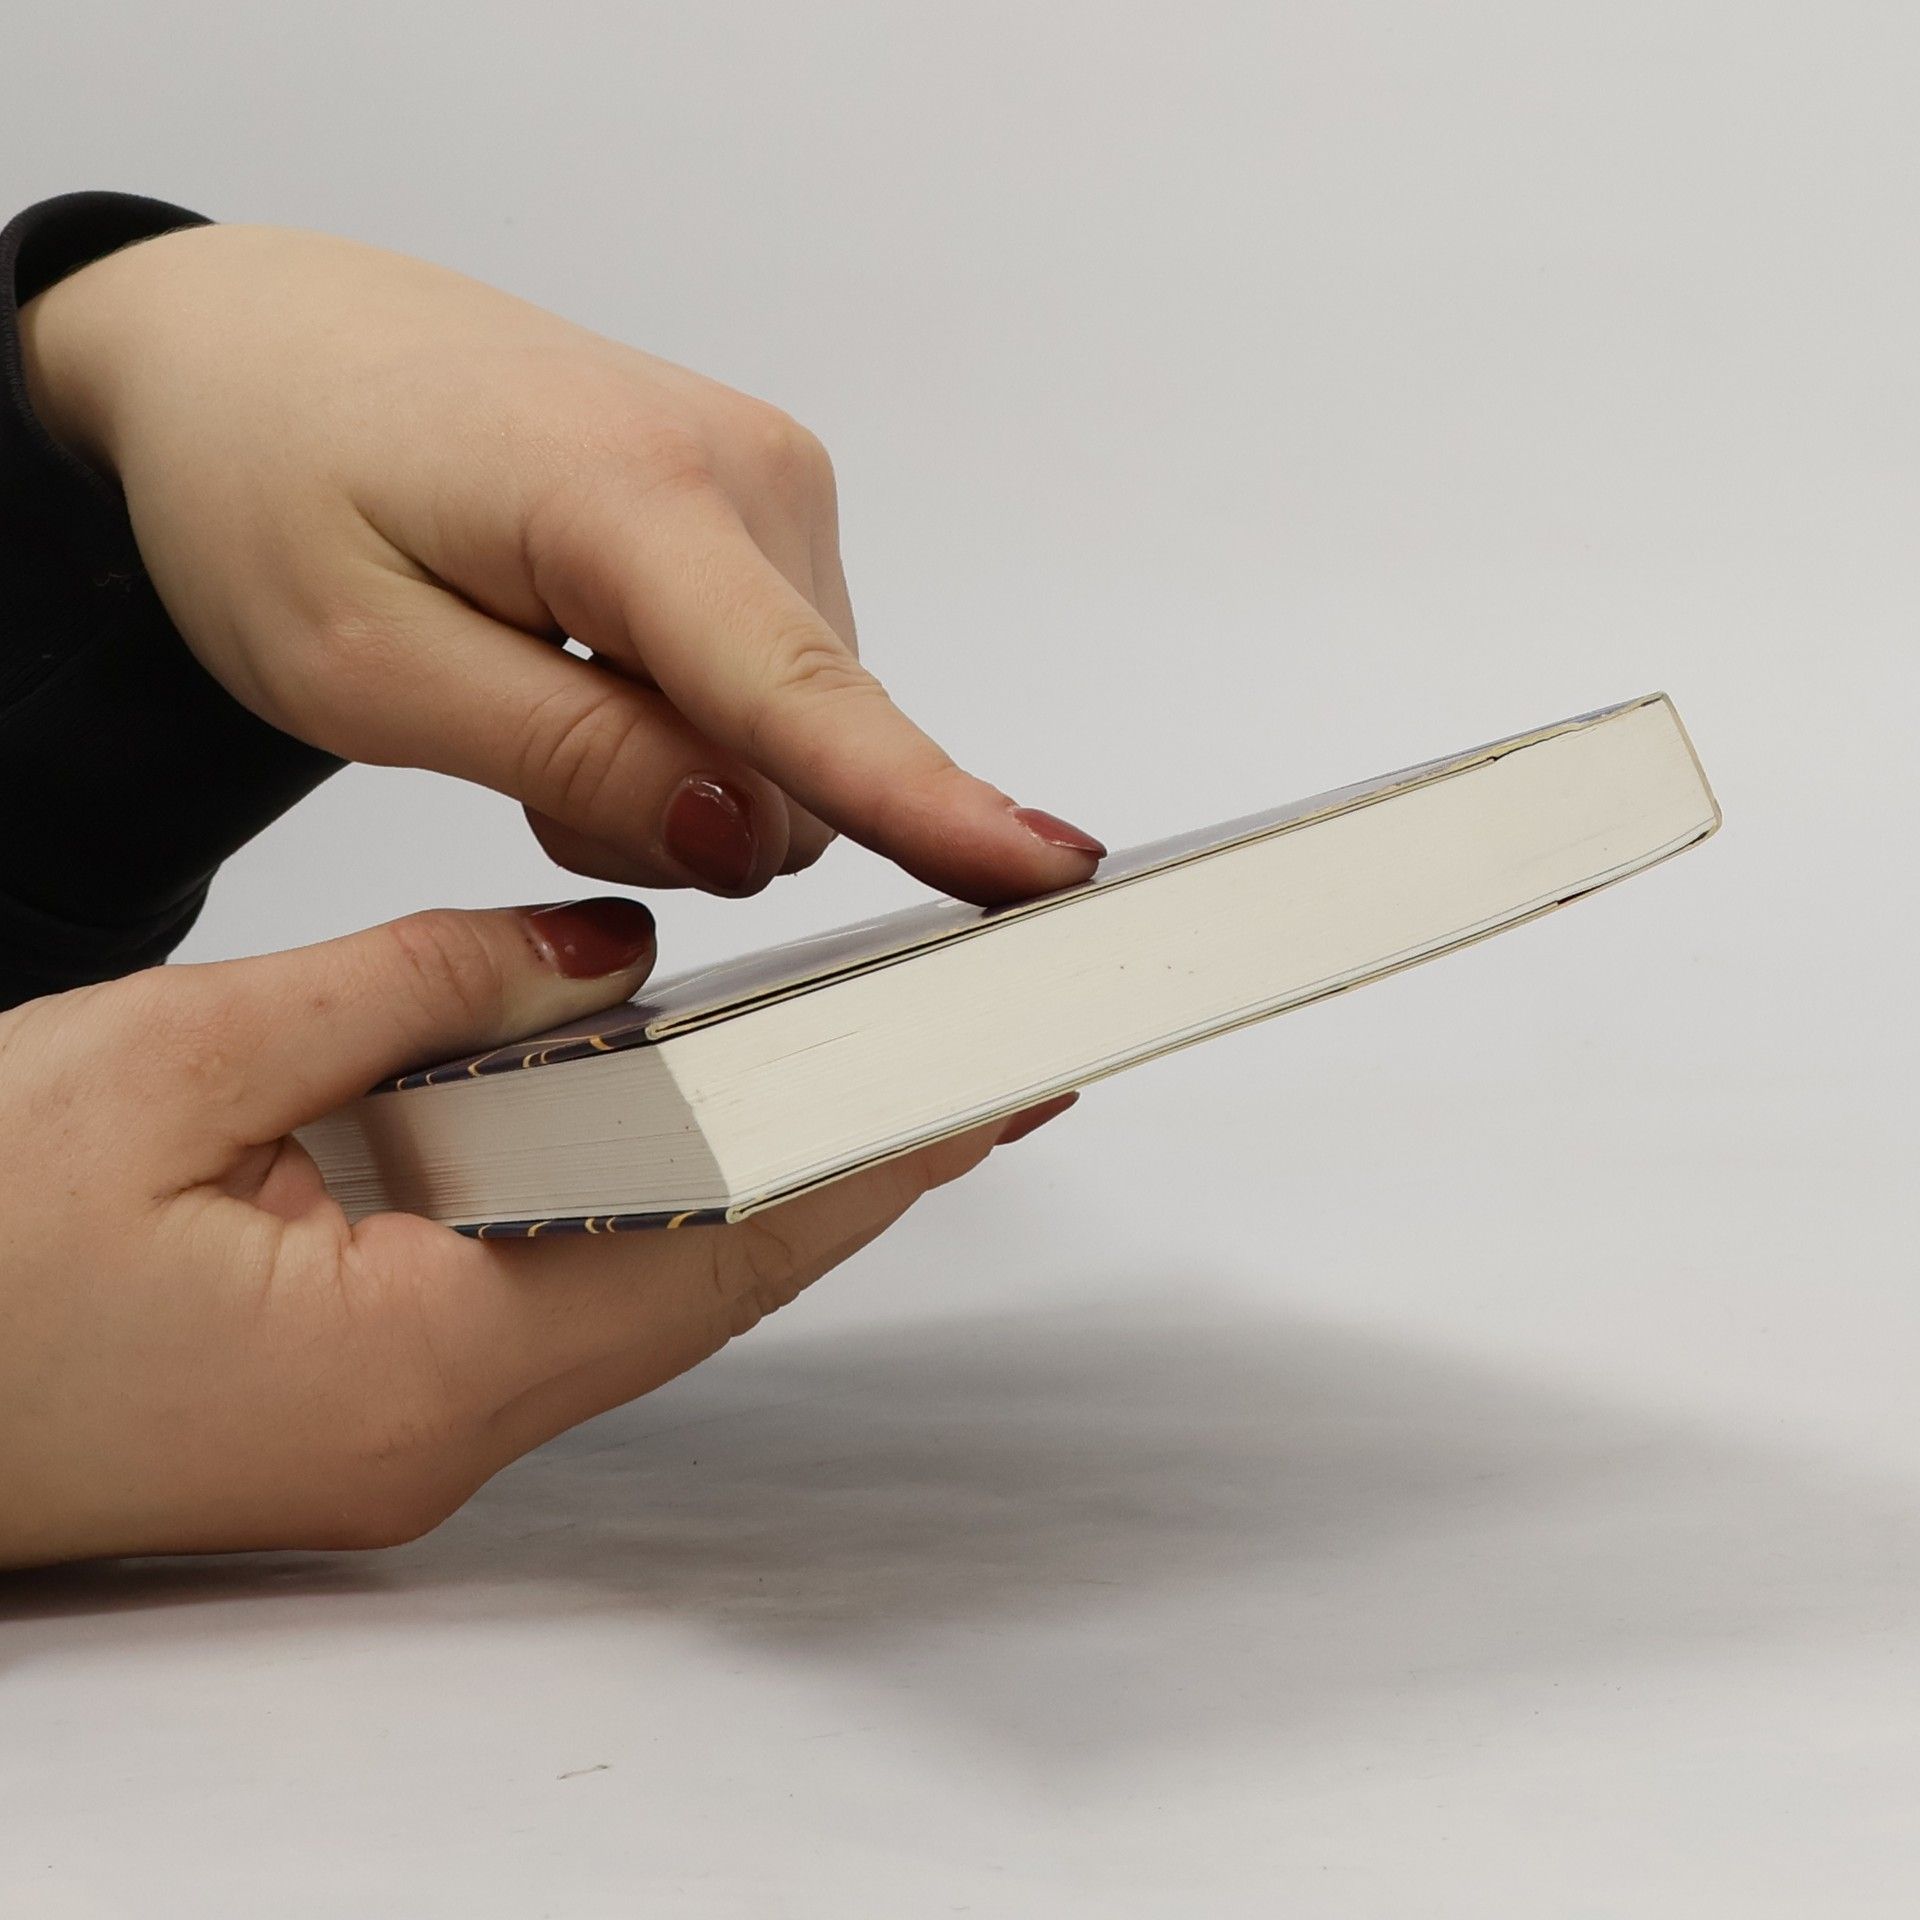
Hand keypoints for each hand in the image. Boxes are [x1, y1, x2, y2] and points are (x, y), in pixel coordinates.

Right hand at [0, 899, 1069, 1566]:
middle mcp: (433, 1427)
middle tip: (959, 1065)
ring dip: (737, 1181)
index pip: (714, 1250)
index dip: (865, 1159)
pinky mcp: (361, 1393)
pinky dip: (622, 1198)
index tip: (982, 1085)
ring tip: (849, 1072)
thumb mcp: (171, 1065)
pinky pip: (545, 1284)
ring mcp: (401, 1426)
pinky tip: (662, 1119)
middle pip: (701, 1280)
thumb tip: (596, 954)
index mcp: (408, 1367)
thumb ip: (412, 991)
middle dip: (838, 1170)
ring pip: (632, 1284)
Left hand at [18, 223, 1103, 904]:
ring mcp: (771, 481)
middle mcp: (747, 471)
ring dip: (673, 767)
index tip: (1046, 872)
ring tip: (533, 688)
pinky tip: (582, 659)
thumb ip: (573, 757)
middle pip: (797, 756)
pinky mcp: (768, 504)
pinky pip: (773, 686)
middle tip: (516, 754)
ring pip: (790, 736)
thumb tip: (752, 834)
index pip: (799, 694)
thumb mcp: (367, 666)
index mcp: (631, 492)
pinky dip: (683, 716)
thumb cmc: (270, 478)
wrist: (255, 348)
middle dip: (679, 813)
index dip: (923, 804)